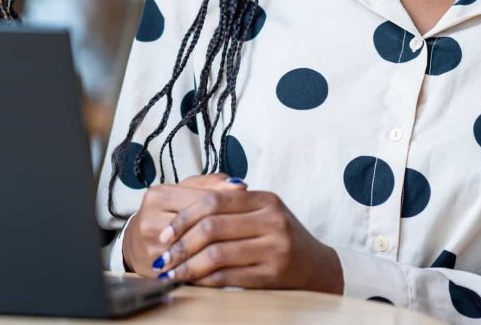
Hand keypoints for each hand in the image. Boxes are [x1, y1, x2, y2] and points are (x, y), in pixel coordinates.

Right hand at [121, 174, 246, 275]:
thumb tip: (240, 186)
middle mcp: (149, 218)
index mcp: (158, 195)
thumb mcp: (186, 192)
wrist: (136, 242)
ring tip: (241, 250)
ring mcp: (149, 244)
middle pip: (197, 224)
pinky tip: (224, 266)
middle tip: (249, 234)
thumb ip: (212, 185)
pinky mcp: (152, 265)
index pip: (200, 199)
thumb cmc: (168, 214)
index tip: (248, 212)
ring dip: (217, 250)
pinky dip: (206, 267)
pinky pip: (186, 266)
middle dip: (224, 230)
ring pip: (193, 248)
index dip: (227, 206)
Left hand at [152, 187, 342, 292]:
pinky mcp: (273, 274)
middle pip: (211, 227)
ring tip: (171, 272)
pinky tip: (192, 281)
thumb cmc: (280, 236)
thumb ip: (228, 205)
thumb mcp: (261, 211)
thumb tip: (179, 212)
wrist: (318, 267)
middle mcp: (272, 221)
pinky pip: (229, 276)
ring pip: (217, 254)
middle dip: (180, 244)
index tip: (164, 233)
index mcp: (264, 200)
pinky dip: (205, 280)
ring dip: (187, 265)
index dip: (183, 218)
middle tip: (162, 256)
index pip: (212, 201)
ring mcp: (275, 248)